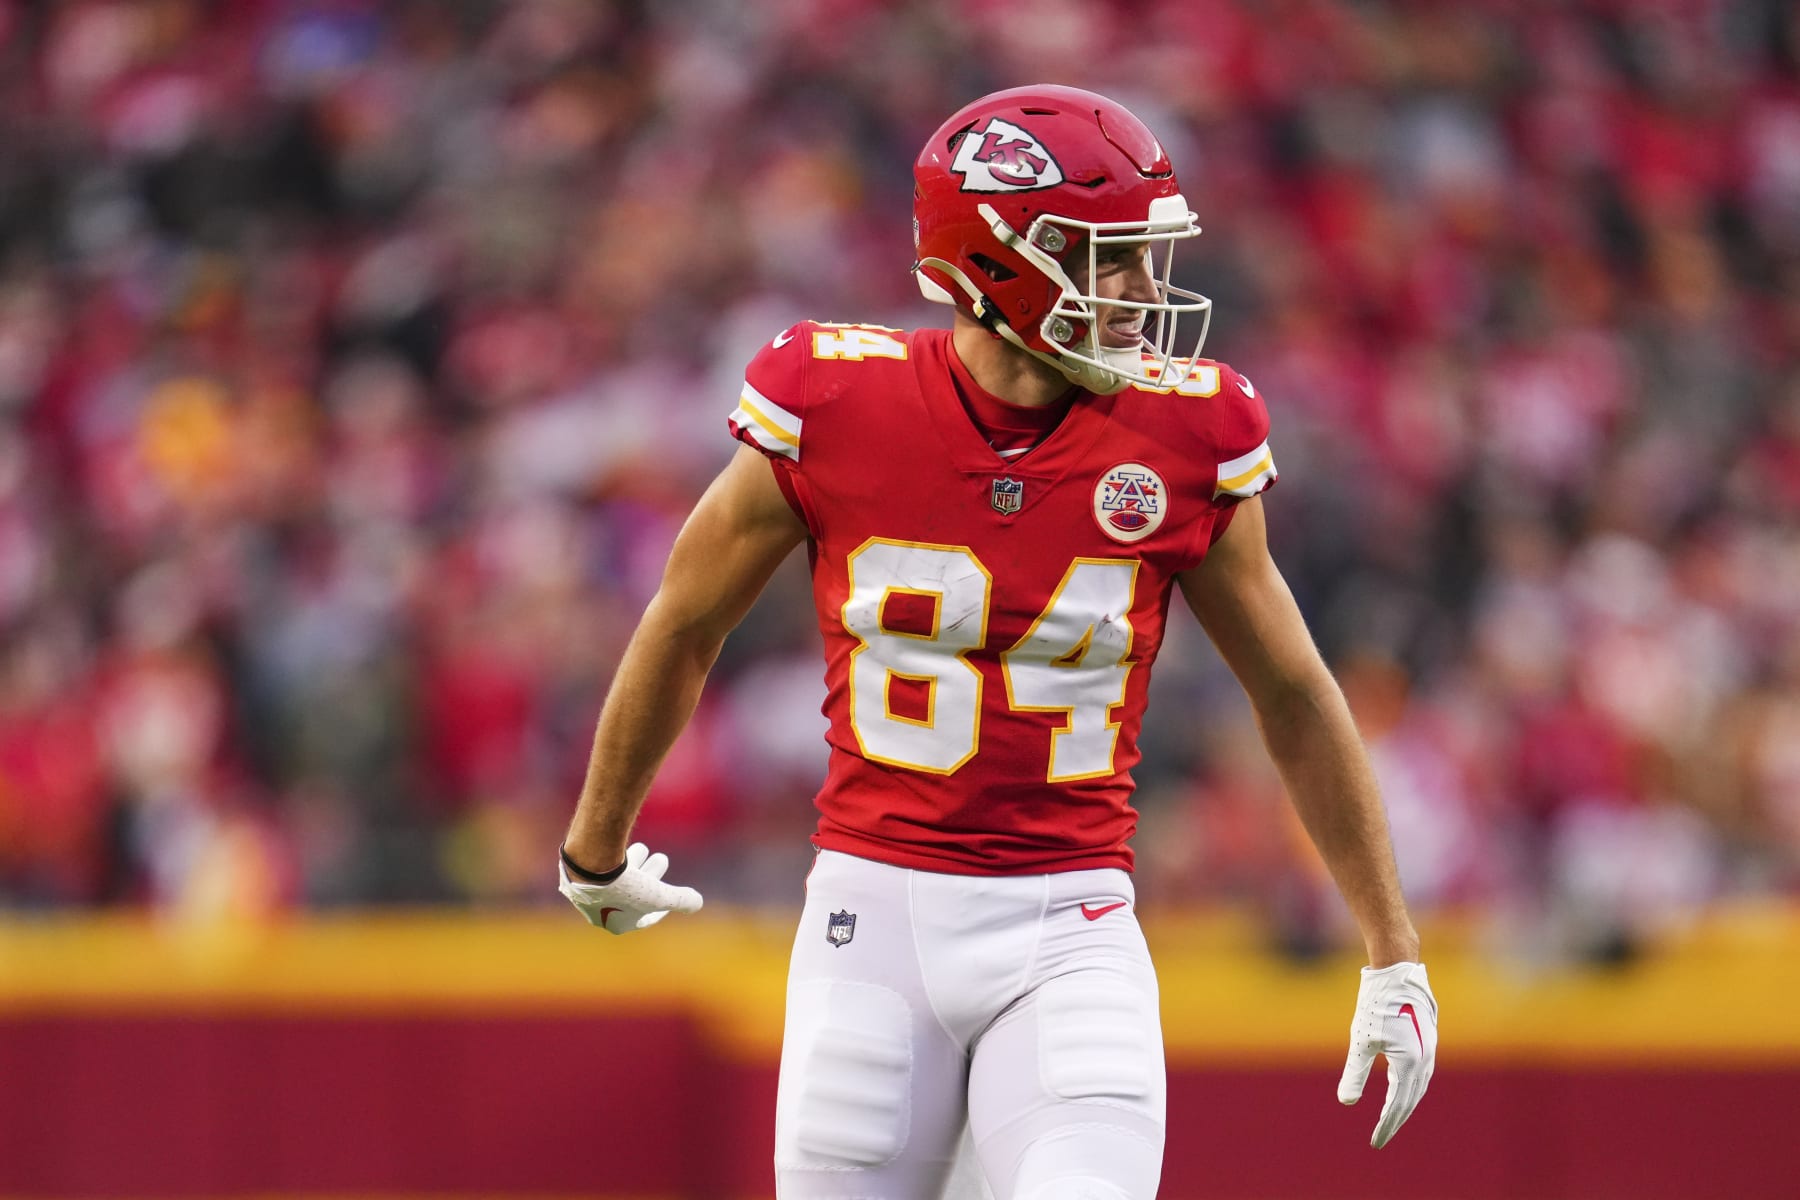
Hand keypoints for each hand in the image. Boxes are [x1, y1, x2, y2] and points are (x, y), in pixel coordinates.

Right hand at [557, 842, 703, 934]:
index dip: (661, 906)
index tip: (671, 894)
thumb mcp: (660, 895)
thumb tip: (697, 903)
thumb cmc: (625, 886)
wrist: (588, 866)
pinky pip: (600, 869)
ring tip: (645, 848)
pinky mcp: (574, 875)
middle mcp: (597, 913)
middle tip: (661, 858)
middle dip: (649, 877)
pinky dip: (614, 861)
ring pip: (614, 880)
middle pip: (630, 896)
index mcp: (615, 925)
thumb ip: (680, 900)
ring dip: (633, 865)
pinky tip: (623, 849)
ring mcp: (584, 894)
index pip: (643, 919)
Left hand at [1337, 961, 1437, 1147]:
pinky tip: (1400, 1090)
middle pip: (1411, 1100)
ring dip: (1404, 1105)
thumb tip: (1346, 1102)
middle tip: (1381, 1138)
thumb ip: (1355, 1073)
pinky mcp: (1427, 1041)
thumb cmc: (1376, 1004)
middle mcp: (1425, 1061)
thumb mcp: (1361, 1041)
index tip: (1376, 1143)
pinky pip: (1420, 1074)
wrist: (1397, 972)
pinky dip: (1410, 1088)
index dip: (1386, 1125)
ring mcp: (1429, 1051)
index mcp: (1410, 1063)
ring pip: (1418, 1088)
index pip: (1398, 1105)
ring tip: (1389, 1120)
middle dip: (1395, 1120)